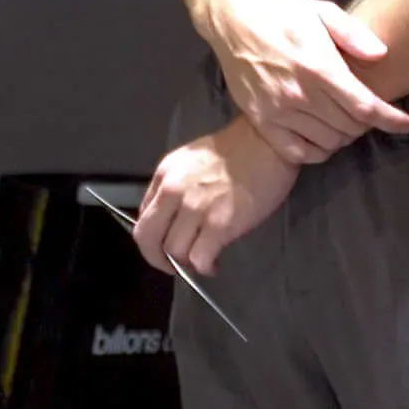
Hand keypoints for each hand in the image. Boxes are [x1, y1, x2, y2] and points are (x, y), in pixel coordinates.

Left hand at [133, 120, 294, 278]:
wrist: (266, 142)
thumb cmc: (234, 151)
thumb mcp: (189, 162)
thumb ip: (172, 188)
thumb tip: (167, 220)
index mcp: (164, 176)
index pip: (141, 219)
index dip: (152, 240)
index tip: (165, 247)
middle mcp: (173, 192)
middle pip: (148, 239)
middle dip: (158, 259)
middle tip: (174, 266)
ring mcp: (196, 208)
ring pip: (174, 252)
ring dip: (186, 264)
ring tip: (202, 261)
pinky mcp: (220, 223)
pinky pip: (200, 258)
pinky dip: (204, 267)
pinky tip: (214, 263)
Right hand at [201, 0, 408, 162]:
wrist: (233, 22)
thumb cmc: (283, 15)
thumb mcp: (322, 12)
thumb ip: (353, 34)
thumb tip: (381, 55)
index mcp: (318, 67)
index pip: (364, 106)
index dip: (390, 119)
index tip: (406, 123)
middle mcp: (299, 94)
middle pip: (350, 127)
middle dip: (366, 123)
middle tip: (365, 112)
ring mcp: (279, 111)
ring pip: (329, 142)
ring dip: (344, 136)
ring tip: (343, 121)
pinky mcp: (262, 122)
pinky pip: (300, 152)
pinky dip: (318, 150)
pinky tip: (321, 135)